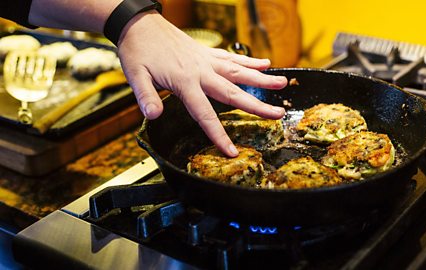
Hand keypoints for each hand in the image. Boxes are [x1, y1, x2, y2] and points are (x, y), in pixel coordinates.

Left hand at [117, 11, 286, 156]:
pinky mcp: (207, 52)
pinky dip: (249, 61)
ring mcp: (207, 60)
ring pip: (239, 72)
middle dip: (257, 106)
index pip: (205, 115)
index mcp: (184, 83)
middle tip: (278, 114)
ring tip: (282, 84)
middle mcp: (201, 72)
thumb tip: (154, 115)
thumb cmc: (137, 51)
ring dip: (261, 79)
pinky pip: (232, 57)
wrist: (140, 23)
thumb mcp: (135, 75)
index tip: (232, 151)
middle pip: (233, 93)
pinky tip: (265, 63)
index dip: (219, 135)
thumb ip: (146, 96)